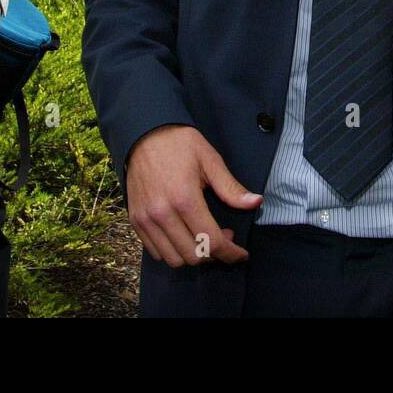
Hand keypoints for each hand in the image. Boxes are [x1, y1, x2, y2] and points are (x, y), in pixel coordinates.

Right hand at [124, 124, 262, 267]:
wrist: (144, 133)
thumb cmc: (180, 144)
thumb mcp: (210, 160)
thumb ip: (231, 188)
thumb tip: (256, 202)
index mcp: (184, 199)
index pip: (212, 242)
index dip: (231, 253)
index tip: (241, 253)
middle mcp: (162, 214)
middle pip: (194, 255)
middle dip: (215, 254)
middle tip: (224, 236)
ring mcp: (146, 219)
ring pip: (174, 259)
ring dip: (194, 255)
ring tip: (203, 236)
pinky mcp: (135, 221)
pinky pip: (156, 252)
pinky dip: (173, 252)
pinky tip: (184, 236)